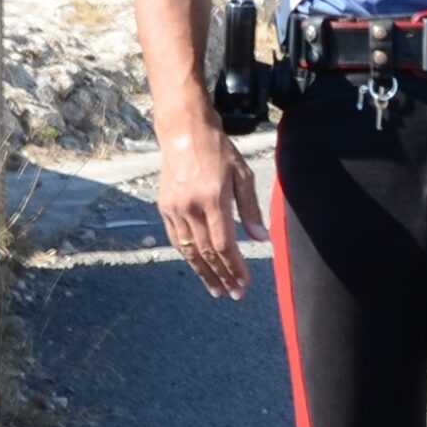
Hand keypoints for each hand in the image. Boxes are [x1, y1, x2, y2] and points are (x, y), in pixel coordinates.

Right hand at [157, 111, 268, 299]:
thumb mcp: (242, 174)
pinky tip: (198, 267)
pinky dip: (188, 256)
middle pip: (208, 252)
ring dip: (204, 273)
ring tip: (216, 290)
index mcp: (213, 199)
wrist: (183, 132)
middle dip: (222, 276)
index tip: (245, 284)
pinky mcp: (165, 207)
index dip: (235, 268)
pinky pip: (176, 239)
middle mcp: (191, 208)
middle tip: (234, 294)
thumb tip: (261, 238)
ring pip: (190, 250)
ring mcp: (175, 209)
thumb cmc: (218, 150)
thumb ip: (250, 208)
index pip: (225, 245)